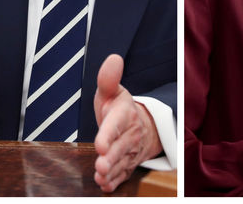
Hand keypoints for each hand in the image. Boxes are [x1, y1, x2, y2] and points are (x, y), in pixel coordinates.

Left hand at [93, 54, 161, 191]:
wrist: (142, 126)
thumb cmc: (120, 109)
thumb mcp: (113, 92)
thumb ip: (108, 79)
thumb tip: (113, 58)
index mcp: (124, 115)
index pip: (117, 124)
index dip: (108, 135)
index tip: (100, 144)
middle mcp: (130, 134)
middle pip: (120, 147)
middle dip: (111, 157)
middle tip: (101, 165)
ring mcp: (131, 150)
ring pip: (122, 162)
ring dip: (112, 171)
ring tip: (101, 176)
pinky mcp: (129, 164)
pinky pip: (124, 174)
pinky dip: (115, 181)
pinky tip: (105, 184)